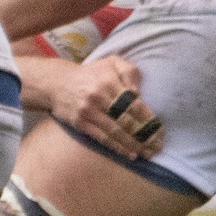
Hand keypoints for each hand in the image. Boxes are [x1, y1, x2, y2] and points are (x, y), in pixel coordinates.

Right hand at [47, 57, 163, 160]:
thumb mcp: (110, 62)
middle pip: (127, 120)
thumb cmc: (90, 73)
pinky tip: (129, 154)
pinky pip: (102, 138)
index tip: (160, 131)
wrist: (56, 83)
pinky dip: (117, 147)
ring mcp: (89, 111)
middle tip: (157, 146)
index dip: (148, 119)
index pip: (134, 104)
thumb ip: (129, 71)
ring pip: (116, 132)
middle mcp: (100, 97)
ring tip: (146, 153)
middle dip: (144, 136)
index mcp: (110, 81)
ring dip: (133, 145)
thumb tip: (138, 93)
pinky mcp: (81, 123)